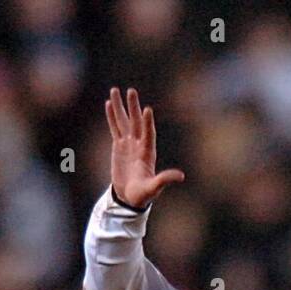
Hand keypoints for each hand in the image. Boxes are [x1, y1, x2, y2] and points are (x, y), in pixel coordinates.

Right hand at [105, 86, 184, 209]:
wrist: (130, 198)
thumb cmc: (143, 195)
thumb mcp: (154, 188)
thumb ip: (165, 180)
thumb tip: (181, 176)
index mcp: (148, 153)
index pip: (148, 134)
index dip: (148, 122)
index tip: (147, 109)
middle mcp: (139, 145)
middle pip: (136, 122)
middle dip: (133, 107)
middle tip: (131, 91)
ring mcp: (129, 144)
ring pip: (124, 121)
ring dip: (120, 107)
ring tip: (115, 90)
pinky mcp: (118, 146)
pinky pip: (115, 128)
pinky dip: (112, 117)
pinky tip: (109, 104)